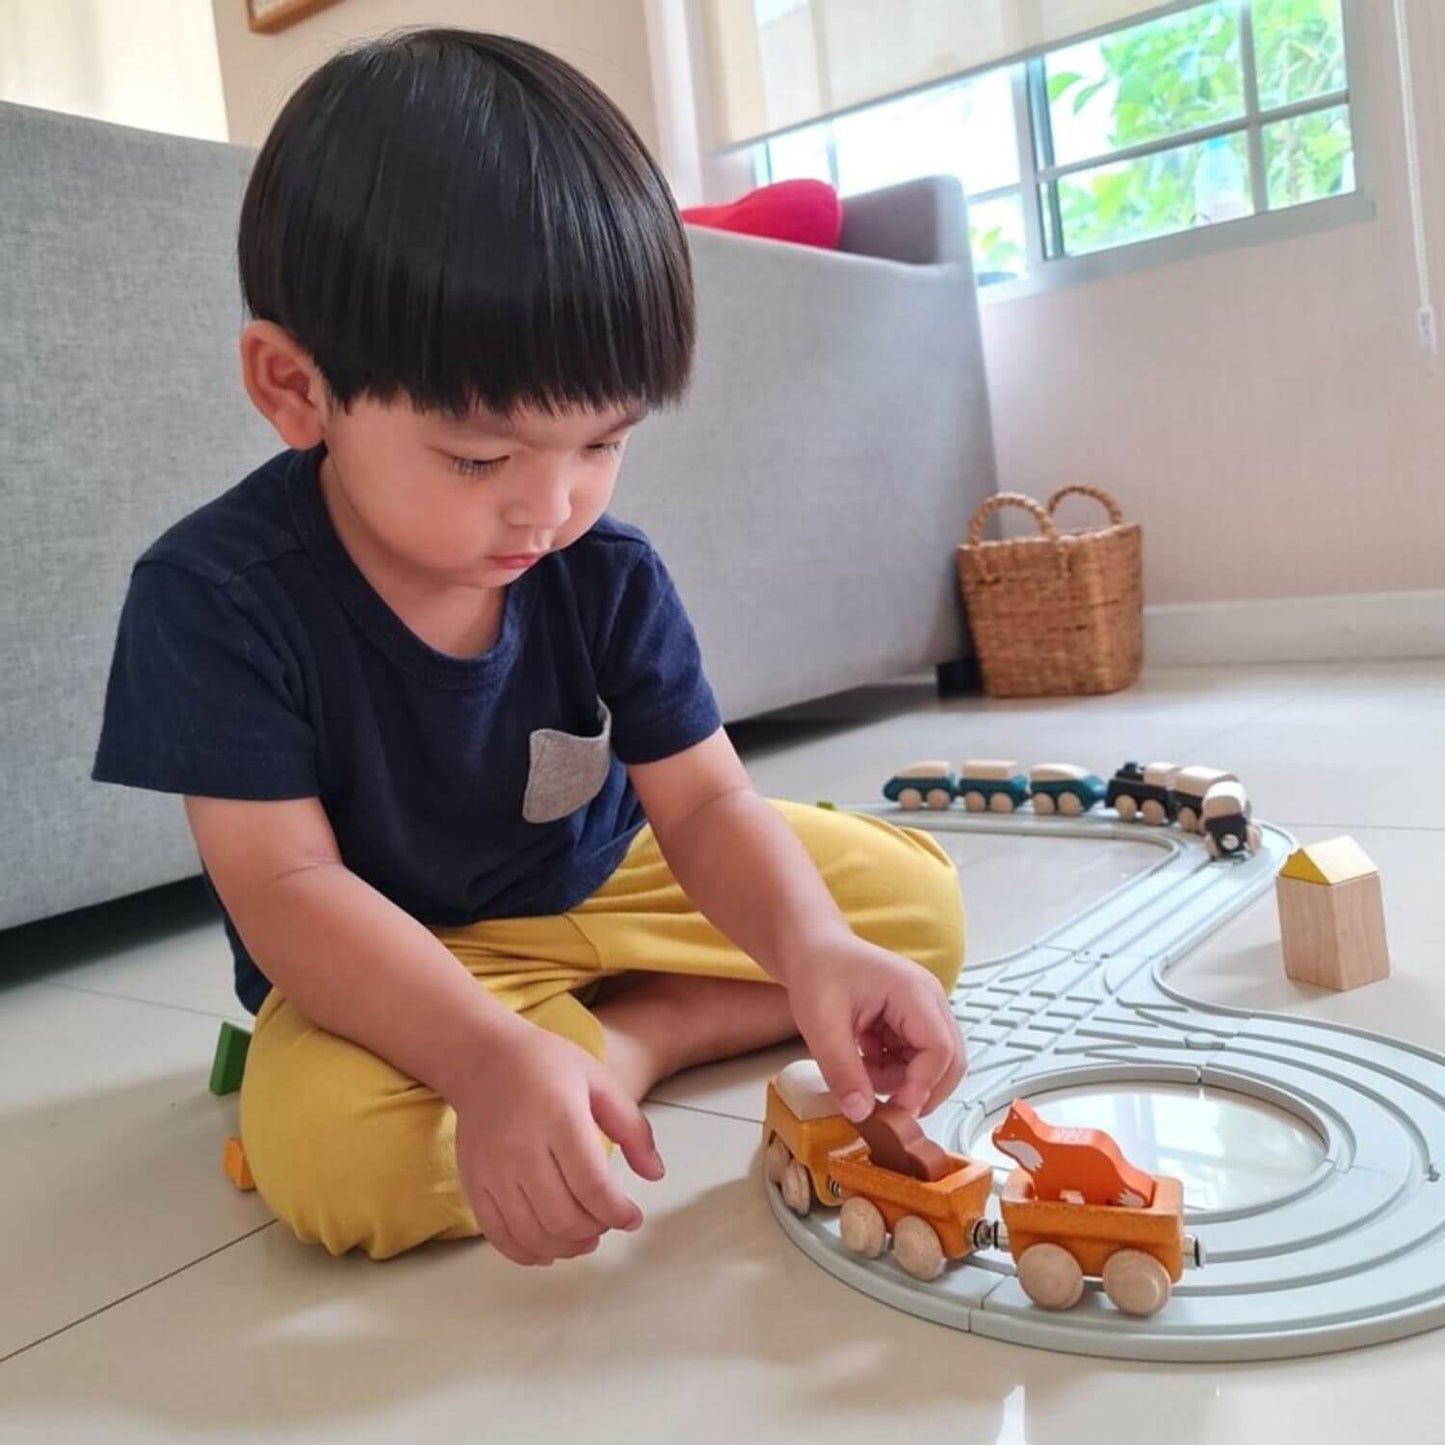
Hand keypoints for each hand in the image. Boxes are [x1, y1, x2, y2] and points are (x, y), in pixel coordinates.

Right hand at [449, 1021, 665, 1266]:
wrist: (483, 1059)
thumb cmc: (546, 1066)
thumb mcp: (600, 1081)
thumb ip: (633, 1128)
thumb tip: (656, 1174)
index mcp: (559, 1118)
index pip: (593, 1186)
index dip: (618, 1213)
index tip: (633, 1217)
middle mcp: (522, 1148)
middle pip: (563, 1216)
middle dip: (596, 1230)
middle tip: (608, 1221)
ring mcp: (493, 1170)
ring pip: (533, 1233)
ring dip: (567, 1247)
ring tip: (585, 1236)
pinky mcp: (473, 1183)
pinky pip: (499, 1236)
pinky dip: (528, 1253)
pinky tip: (550, 1246)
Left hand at [785, 932, 965, 1122]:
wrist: (812, 950)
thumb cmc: (818, 971)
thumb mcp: (821, 1024)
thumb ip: (842, 1070)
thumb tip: (861, 1113)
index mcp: (913, 992)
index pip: (939, 1050)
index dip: (921, 1087)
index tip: (893, 1112)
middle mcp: (928, 1001)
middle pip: (949, 1061)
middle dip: (917, 1090)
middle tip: (882, 1109)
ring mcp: (924, 1011)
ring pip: (931, 1066)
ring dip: (898, 1081)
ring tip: (859, 1069)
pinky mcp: (913, 1023)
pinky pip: (915, 1060)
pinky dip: (891, 1071)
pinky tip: (864, 1057)